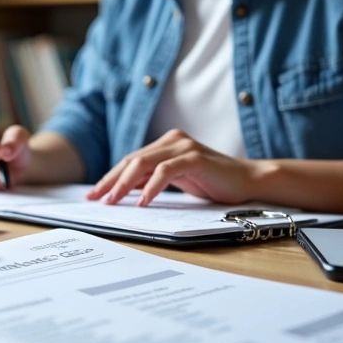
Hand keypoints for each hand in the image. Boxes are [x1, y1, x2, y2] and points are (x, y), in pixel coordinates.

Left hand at [86, 129, 263, 205]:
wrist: (248, 181)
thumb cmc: (213, 183)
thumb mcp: (178, 180)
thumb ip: (154, 179)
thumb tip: (124, 190)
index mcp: (166, 144)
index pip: (131, 160)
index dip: (111, 177)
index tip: (94, 194)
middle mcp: (172, 140)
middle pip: (132, 161)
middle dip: (111, 181)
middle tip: (96, 198)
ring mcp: (183, 147)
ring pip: (143, 164)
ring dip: (124, 184)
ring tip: (112, 201)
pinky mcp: (194, 157)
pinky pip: (164, 171)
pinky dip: (150, 187)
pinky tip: (142, 202)